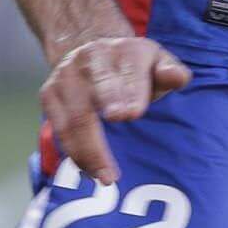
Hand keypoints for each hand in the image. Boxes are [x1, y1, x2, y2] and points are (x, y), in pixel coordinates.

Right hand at [39, 34, 192, 185]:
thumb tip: (177, 78)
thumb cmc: (133, 67)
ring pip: (73, 120)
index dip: (128, 93)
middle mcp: (89, 59)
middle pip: (93, 96)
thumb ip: (170, 73)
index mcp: (123, 51)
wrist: (92, 49)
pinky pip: (60, 130)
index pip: (126, 73)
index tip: (130, 114)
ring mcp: (65, 77)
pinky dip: (75, 154)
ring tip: (107, 178)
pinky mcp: (49, 94)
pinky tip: (91, 172)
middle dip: (101, 128)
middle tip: (112, 161)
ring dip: (89, 152)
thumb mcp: (157, 62)